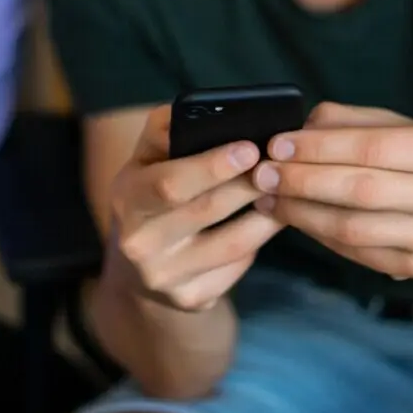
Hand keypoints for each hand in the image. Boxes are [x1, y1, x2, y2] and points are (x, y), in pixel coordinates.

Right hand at [106, 106, 283, 311]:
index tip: (251, 148)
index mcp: (127, 198)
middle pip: (206, 211)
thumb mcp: (145, 159)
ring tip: (285, 191)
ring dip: (267, 215)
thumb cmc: (151, 193)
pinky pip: (237, 268)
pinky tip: (268, 222)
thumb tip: (199, 113)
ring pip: (232, 244)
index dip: (213, 166)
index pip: (171, 183)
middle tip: (280, 166)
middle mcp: (139, 243)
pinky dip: (258, 243)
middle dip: (249, 185)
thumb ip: (165, 130)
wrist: (138, 265)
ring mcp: (164, 278)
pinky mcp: (190, 299)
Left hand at [251, 103, 412, 279]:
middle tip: (262, 174)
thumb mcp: (398, 125)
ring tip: (268, 199)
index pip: (370, 148)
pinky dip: (318, 236)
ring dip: (301, 214)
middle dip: (302, 182)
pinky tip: (295, 219)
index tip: (277, 145)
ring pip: (352, 229)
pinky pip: (356, 253)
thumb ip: (348, 122)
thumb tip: (295, 131)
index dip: (318, 148)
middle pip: (359, 191)